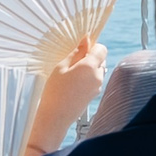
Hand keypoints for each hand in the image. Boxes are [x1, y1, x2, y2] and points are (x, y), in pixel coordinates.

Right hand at [24, 37, 107, 155]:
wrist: (55, 117)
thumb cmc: (54, 91)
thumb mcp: (61, 67)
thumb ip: (76, 52)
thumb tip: (87, 39)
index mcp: (90, 67)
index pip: (101, 49)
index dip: (92, 47)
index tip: (80, 50)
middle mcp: (98, 76)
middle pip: (100, 59)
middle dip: (89, 58)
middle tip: (71, 65)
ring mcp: (98, 86)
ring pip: (97, 70)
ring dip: (87, 69)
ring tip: (70, 77)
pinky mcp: (95, 94)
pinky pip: (94, 80)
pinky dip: (86, 79)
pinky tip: (72, 85)